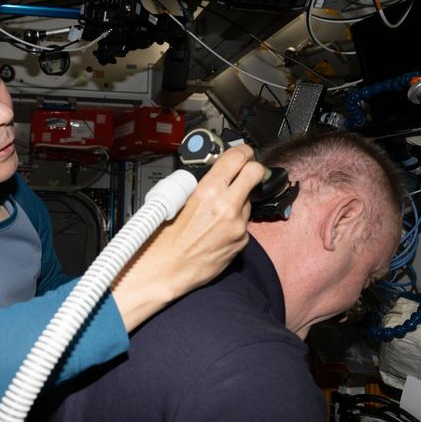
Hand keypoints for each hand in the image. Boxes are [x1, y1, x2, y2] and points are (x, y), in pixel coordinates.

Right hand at [111, 144, 265, 330]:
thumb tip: (216, 175)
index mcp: (209, 190)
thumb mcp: (178, 200)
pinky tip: (217, 229)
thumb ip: (203, 186)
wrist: (166, 269)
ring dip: (240, 200)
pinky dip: (235, 222)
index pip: (239, 157)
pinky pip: (244, 223)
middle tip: (244, 171)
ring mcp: (238, 225)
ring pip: (250, 200)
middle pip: (256, 172)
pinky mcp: (242, 241)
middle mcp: (228, 205)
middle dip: (252, 169)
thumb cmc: (164, 238)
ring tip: (218, 211)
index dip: (243, 152)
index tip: (242, 153)